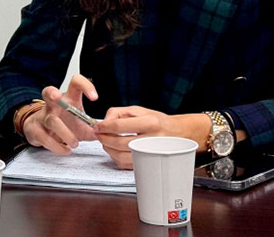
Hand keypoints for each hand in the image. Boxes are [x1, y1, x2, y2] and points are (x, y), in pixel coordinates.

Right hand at [24, 74, 98, 153]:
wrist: (40, 132)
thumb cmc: (64, 125)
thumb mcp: (81, 125)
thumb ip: (94, 129)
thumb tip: (107, 133)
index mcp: (68, 99)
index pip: (75, 83)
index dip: (85, 86)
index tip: (94, 97)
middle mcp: (53, 105)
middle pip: (48, 92)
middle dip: (52, 93)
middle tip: (57, 97)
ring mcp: (42, 116)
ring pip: (52, 121)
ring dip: (65, 134)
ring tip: (75, 144)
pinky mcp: (35, 129)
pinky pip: (45, 138)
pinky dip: (57, 146)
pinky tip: (65, 149)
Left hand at [93, 106, 207, 168]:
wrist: (176, 134)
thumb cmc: (156, 121)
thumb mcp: (138, 110)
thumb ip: (117, 112)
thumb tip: (104, 121)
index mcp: (149, 123)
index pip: (119, 126)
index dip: (104, 126)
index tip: (97, 126)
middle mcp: (151, 139)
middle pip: (119, 142)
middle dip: (103, 138)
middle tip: (99, 134)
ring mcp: (150, 154)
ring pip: (121, 156)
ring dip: (108, 148)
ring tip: (106, 141)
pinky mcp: (147, 163)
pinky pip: (126, 163)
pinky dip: (115, 157)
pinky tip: (114, 149)